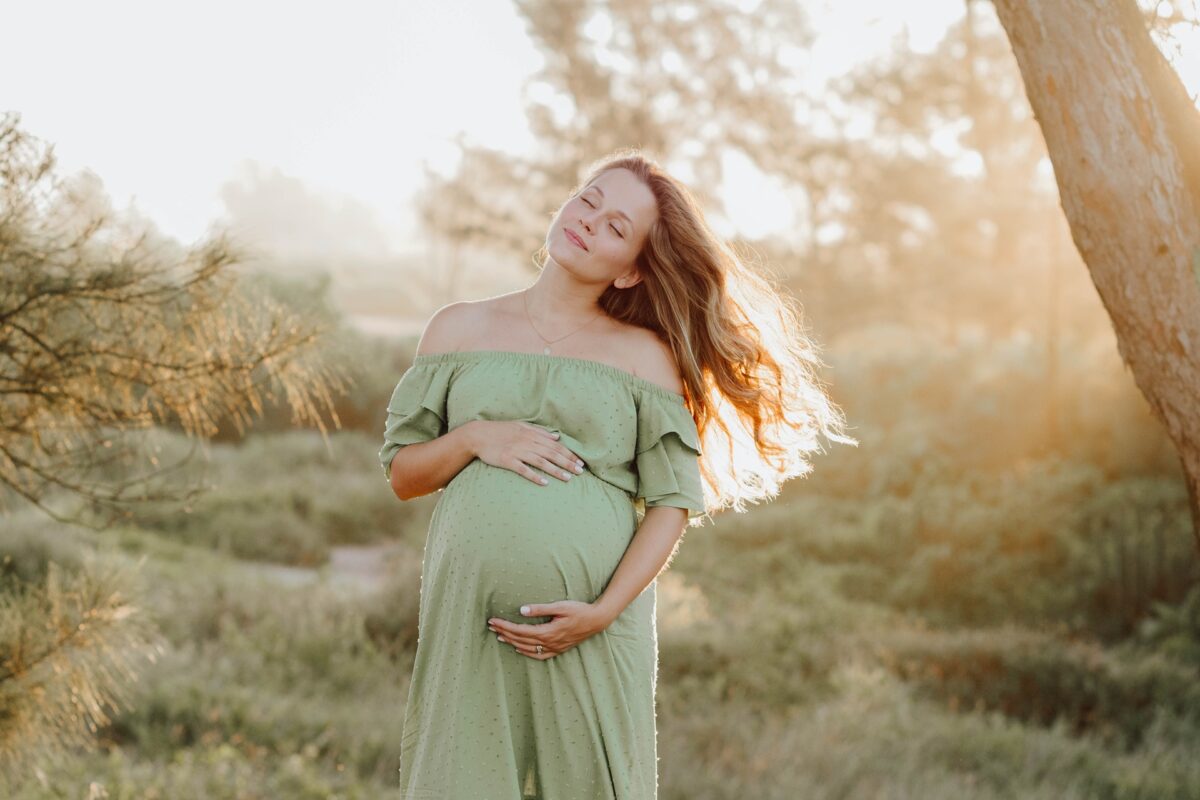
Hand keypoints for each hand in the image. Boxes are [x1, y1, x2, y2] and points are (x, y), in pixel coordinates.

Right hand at [470, 420, 585, 485]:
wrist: (477, 435)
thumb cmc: (500, 431)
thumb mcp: (521, 426)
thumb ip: (539, 432)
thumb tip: (556, 437)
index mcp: (532, 434)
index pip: (555, 446)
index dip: (569, 454)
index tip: (580, 462)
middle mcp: (527, 442)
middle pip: (552, 453)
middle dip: (568, 463)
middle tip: (581, 471)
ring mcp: (517, 451)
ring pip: (541, 461)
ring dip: (556, 470)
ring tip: (568, 478)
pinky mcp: (507, 460)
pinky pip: (524, 470)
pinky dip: (535, 476)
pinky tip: (545, 483)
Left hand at [487, 600, 609, 659]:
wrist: (597, 620)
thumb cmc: (579, 610)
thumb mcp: (560, 606)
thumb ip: (540, 609)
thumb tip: (522, 610)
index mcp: (548, 631)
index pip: (520, 630)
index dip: (505, 626)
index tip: (493, 621)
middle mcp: (549, 642)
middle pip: (521, 639)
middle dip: (505, 633)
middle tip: (491, 626)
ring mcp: (554, 648)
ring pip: (528, 648)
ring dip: (512, 642)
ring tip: (500, 637)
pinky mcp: (559, 649)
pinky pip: (540, 655)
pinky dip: (527, 652)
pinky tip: (520, 649)